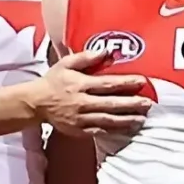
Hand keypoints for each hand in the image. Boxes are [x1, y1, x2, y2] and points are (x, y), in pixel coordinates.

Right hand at [32, 47, 154, 137]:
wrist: (36, 103)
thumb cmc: (53, 81)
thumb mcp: (67, 63)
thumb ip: (87, 57)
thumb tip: (107, 52)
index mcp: (81, 84)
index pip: (108, 84)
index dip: (126, 83)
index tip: (142, 81)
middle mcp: (82, 103)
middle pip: (111, 104)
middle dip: (131, 104)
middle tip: (148, 104)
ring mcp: (80, 119)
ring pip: (107, 120)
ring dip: (126, 120)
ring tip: (141, 119)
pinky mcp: (78, 130)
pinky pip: (98, 131)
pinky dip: (112, 130)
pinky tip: (125, 129)